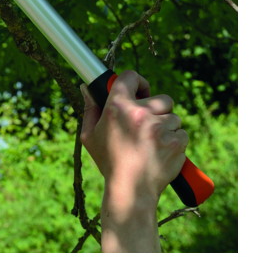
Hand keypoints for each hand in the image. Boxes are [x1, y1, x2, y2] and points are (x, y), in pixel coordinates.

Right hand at [80, 71, 188, 251]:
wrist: (130, 190)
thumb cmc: (108, 162)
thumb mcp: (89, 135)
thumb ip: (90, 108)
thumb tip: (86, 87)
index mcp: (117, 107)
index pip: (130, 77)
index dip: (137, 81)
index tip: (139, 90)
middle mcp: (140, 113)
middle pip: (161, 98)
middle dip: (158, 109)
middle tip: (149, 122)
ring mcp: (160, 127)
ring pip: (173, 117)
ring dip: (167, 127)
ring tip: (153, 143)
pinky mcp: (176, 142)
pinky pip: (182, 133)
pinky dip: (175, 141)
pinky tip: (162, 152)